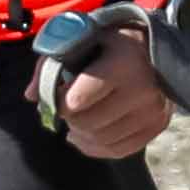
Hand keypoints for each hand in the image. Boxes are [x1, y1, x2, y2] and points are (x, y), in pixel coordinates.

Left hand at [49, 17, 174, 161]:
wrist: (155, 45)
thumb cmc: (110, 41)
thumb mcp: (80, 39)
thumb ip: (51, 64)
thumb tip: (32, 96)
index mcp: (121, 64)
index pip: (78, 100)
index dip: (60, 101)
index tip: (58, 94)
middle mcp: (141, 90)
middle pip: (88, 123)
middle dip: (70, 118)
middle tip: (67, 109)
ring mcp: (152, 111)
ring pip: (101, 140)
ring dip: (81, 134)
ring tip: (77, 121)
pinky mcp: (158, 125)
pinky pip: (119, 150)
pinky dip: (96, 148)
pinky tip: (86, 136)